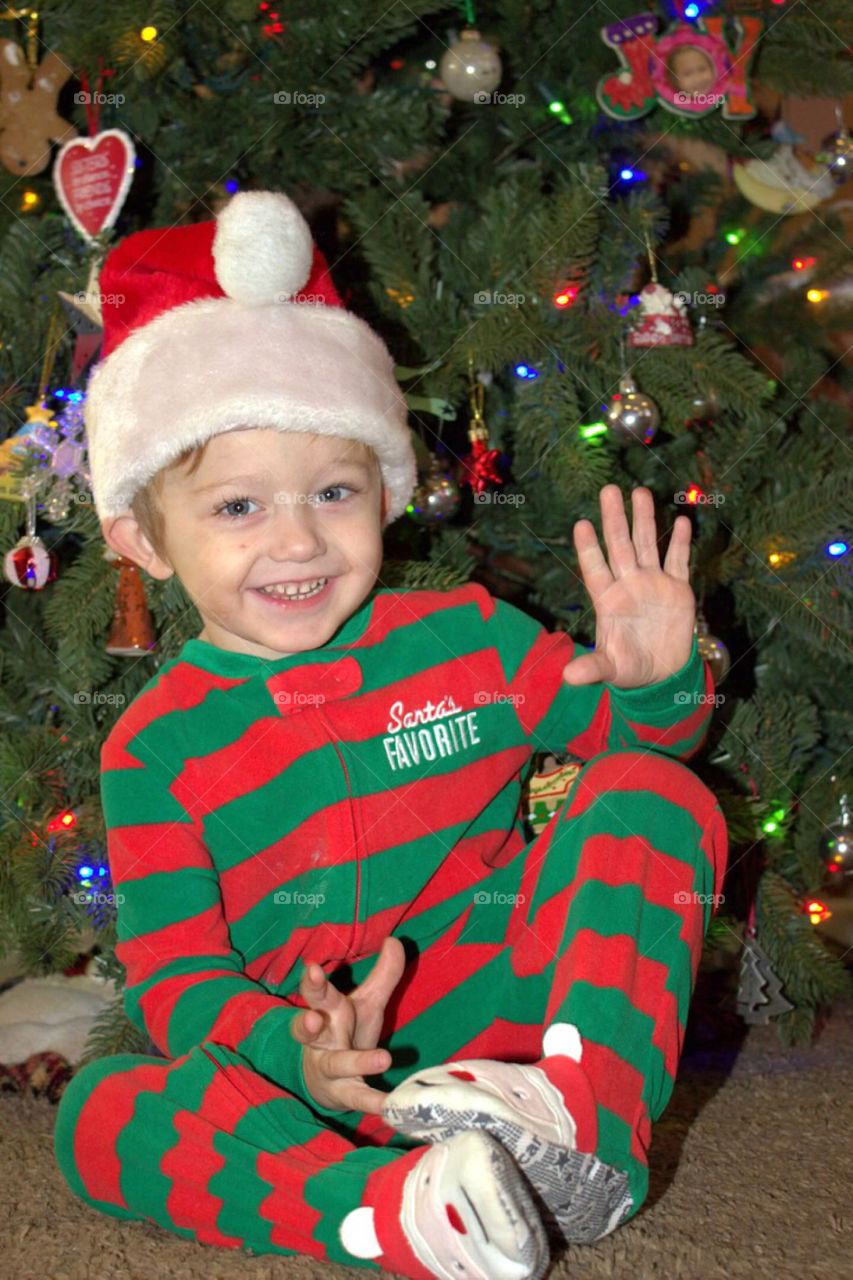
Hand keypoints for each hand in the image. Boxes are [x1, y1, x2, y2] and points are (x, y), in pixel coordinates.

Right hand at [290, 935, 405, 1112]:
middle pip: (308, 1030)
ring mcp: (329, 1069)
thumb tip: (394, 940)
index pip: (315, 995)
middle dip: (308, 1023)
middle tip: (312, 1018)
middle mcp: (321, 1041)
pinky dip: (373, 1102)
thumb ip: (382, 974)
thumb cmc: (347, 1033)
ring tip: (382, 1058)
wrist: (326, 1082)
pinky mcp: (343, 1094)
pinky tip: (390, 1106)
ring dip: (355, 1062)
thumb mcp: (366, 1003)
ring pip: (336, 1065)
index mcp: (326, 1012)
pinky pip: (357, 1098)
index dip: (312, 983)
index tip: (313, 969)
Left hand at [563, 484, 694, 688]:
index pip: (595, 569)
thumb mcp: (610, 670)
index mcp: (608, 601)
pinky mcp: (677, 590)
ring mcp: (653, 584)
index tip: (581, 524)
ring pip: (647, 545)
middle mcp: (628, 586)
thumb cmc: (629, 669)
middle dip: (615, 519)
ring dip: (644, 519)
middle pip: (620, 546)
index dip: (589, 548)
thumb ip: (592, 668)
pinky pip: (678, 562)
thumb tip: (568, 676)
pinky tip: (681, 520)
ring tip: (640, 491)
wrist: (662, 674)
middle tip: (609, 489)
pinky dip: (680, 543)